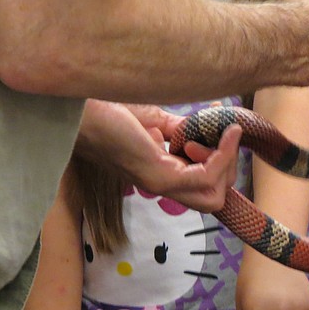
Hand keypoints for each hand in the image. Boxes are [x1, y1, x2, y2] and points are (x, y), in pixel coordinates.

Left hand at [74, 100, 240, 212]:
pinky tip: (228, 132)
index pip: (206, 186)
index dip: (223, 160)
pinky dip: (224, 154)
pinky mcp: (158, 175)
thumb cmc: (108, 111)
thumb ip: (181, 130)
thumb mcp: (155, 119)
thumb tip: (207, 128)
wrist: (78, 110)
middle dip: (229, 169)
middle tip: (221, 139)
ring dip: (226, 163)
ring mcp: (160, 182)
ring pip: (213, 196)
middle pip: (213, 200)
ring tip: (218, 136)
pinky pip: (206, 176)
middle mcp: (161, 183)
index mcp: (160, 172)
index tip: (223, 129)